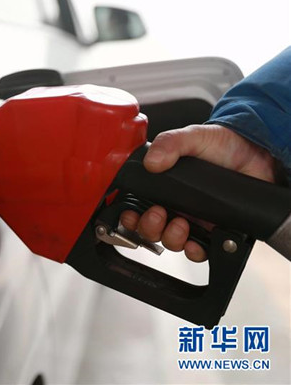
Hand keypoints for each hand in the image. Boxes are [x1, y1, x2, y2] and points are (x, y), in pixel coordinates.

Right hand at [119, 124, 276, 261]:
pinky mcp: (213, 230)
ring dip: (170, 238)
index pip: (136, 206)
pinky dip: (194, 251)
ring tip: (182, 224)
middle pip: (150, 229)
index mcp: (162, 185)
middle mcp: (175, 205)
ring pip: (170, 242)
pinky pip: (198, 251)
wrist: (258, 154)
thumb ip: (170, 143)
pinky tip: (196, 242)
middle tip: (159, 214)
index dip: (130, 215)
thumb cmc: (224, 144)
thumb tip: (152, 162)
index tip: (132, 213)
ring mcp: (194, 219)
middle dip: (149, 227)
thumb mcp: (193, 137)